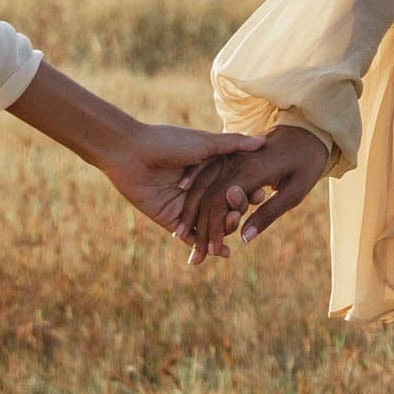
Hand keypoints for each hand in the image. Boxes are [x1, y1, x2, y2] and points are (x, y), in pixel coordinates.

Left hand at [100, 122, 268, 236]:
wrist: (131, 152)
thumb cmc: (167, 142)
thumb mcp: (204, 142)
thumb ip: (233, 145)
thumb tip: (263, 140)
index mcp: (208, 170)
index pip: (234, 185)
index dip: (247, 191)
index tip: (262, 194)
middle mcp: (199, 189)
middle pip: (224, 207)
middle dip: (236, 212)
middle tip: (241, 213)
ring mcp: (185, 206)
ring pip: (210, 224)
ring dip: (224, 230)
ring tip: (233, 229)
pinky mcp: (171, 220)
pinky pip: (191, 236)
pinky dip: (205, 246)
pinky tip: (222, 253)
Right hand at [174, 124, 330, 264]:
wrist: (309, 128)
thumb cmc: (307, 163)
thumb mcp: (295, 191)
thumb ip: (268, 214)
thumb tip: (244, 239)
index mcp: (252, 171)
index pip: (220, 202)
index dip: (213, 228)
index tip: (211, 251)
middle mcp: (236, 162)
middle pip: (207, 197)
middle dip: (198, 228)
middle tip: (195, 256)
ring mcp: (230, 154)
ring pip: (202, 184)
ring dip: (189, 210)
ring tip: (180, 235)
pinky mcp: (228, 151)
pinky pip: (204, 169)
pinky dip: (192, 185)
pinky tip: (180, 195)